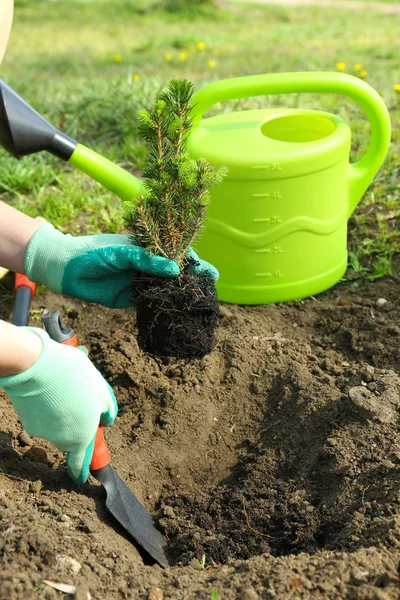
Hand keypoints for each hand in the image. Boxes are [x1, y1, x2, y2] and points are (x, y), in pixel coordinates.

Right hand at [0, 327, 116, 483]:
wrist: (38, 366)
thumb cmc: (76, 379)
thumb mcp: (102, 392)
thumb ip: (107, 410)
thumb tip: (106, 421)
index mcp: (81, 436)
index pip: (80, 462)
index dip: (80, 471)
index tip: (80, 479)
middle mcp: (60, 439)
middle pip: (69, 439)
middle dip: (73, 427)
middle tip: (78, 403)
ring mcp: (41, 431)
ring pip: (54, 425)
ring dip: (60, 413)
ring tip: (64, 388)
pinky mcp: (26, 419)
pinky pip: (40, 416)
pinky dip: (45, 406)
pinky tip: (48, 388)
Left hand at [25, 223, 218, 307]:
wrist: (67, 270)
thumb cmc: (94, 253)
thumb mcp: (122, 253)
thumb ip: (147, 261)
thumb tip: (175, 270)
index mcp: (147, 248)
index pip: (176, 252)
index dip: (192, 260)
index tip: (207, 269)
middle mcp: (147, 265)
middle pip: (175, 272)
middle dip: (193, 278)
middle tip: (211, 285)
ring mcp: (140, 281)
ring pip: (165, 288)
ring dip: (181, 294)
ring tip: (200, 301)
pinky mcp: (132, 298)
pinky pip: (152, 303)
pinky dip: (164, 307)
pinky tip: (178, 312)